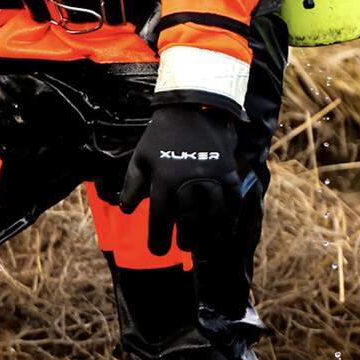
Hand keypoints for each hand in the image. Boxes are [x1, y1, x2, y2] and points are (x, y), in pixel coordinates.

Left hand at [120, 104, 240, 259]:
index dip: (158, 238)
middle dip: (185, 239)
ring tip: (204, 248)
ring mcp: (211, 177)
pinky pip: (233, 201)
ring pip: (212, 216)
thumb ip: (132, 185)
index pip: (160, 217)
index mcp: (164, 179)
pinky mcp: (228, 172)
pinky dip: (231, 218)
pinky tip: (226, 230)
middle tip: (182, 247)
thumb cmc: (160, 136)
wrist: (191, 107)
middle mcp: (189, 181)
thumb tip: (126, 211)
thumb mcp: (140, 158)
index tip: (157, 251)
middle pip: (188, 221)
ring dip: (209, 235)